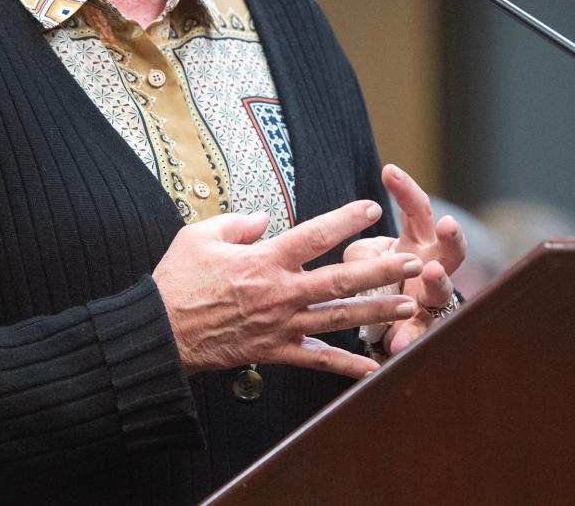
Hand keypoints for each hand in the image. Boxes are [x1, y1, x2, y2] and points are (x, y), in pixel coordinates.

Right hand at [152, 200, 422, 379]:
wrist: (162, 331)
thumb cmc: (177, 279)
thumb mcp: (200, 236)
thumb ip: (236, 224)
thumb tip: (261, 219)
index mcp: (264, 260)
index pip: (314, 234)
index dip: (345, 219)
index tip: (370, 207)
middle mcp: (280, 292)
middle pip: (340, 279)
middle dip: (380, 269)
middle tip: (412, 261)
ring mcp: (281, 325)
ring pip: (338, 318)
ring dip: (375, 311)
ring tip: (407, 305)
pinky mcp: (275, 351)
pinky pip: (317, 360)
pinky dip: (346, 365)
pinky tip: (373, 367)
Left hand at [345, 164, 466, 355]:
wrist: (383, 320)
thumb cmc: (374, 276)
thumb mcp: (362, 257)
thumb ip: (362, 253)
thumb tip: (363, 262)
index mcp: (418, 241)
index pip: (417, 210)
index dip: (406, 190)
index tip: (389, 170)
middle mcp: (433, 266)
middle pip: (450, 248)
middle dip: (452, 236)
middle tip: (448, 224)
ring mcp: (432, 299)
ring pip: (442, 290)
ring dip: (437, 281)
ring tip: (431, 272)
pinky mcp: (424, 329)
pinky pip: (420, 333)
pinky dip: (408, 337)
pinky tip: (397, 344)